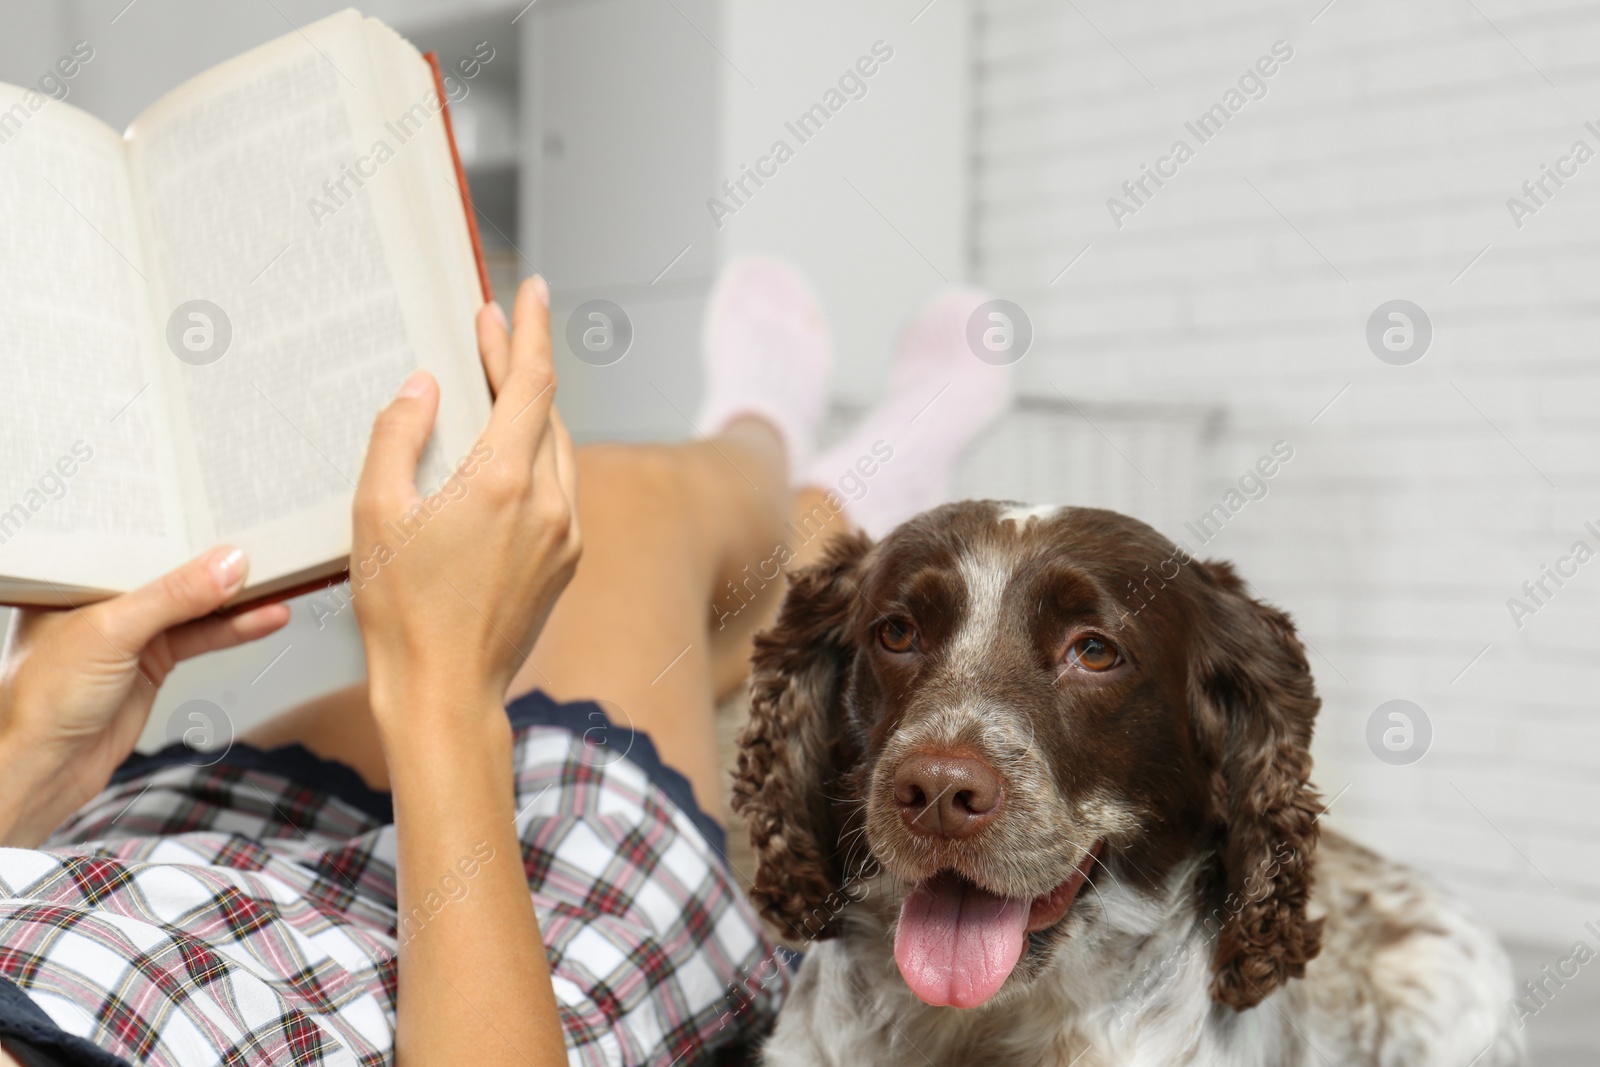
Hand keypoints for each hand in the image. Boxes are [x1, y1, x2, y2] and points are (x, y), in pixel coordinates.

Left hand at [0, 550, 289, 844]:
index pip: (135, 540)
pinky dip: (236, 629)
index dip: (179, 525)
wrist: (43, 772)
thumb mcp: (111, 633)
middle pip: (171, 571)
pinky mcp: (152, 662)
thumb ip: (173, 598)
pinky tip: (266, 618)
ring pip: (194, 606)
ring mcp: (130, 633)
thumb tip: (227, 566)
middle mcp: (102, 601)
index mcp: (74, 578)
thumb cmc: (40, 702)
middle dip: (215, 560)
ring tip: (280, 582)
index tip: (225, 513)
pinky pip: (202, 638)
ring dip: (236, 599)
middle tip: (263, 542)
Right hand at [351, 276, 579, 739]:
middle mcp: (549, 503)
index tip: (528, 290)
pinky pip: (560, 488)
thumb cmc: (401, 613)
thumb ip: (398, 437)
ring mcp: (566, 534)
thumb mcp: (375, 513)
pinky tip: (505, 457)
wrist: (446, 694)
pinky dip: (538, 457)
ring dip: (531, 412)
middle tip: (488, 333)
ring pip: (558, 450)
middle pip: (546, 411)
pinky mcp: (567, 561)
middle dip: (520, 366)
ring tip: (494, 386)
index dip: (529, 330)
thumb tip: (423, 388)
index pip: (530, 383)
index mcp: (502, 483)